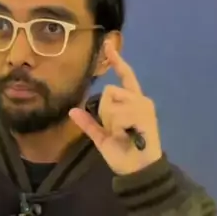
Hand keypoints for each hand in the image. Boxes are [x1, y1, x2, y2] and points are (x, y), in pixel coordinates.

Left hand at [69, 41, 161, 174]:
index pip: (125, 77)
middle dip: (106, 111)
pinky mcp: (144, 114)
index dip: (116, 61)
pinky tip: (127, 135)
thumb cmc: (122, 153)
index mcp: (132, 102)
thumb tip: (72, 111)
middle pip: (110, 90)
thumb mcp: (102, 137)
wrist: (138, 169)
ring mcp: (143, 106)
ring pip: (112, 101)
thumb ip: (89, 123)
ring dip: (112, 121)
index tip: (108, 46)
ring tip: (123, 134)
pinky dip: (117, 126)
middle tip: (116, 130)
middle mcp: (140, 100)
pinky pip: (119, 113)